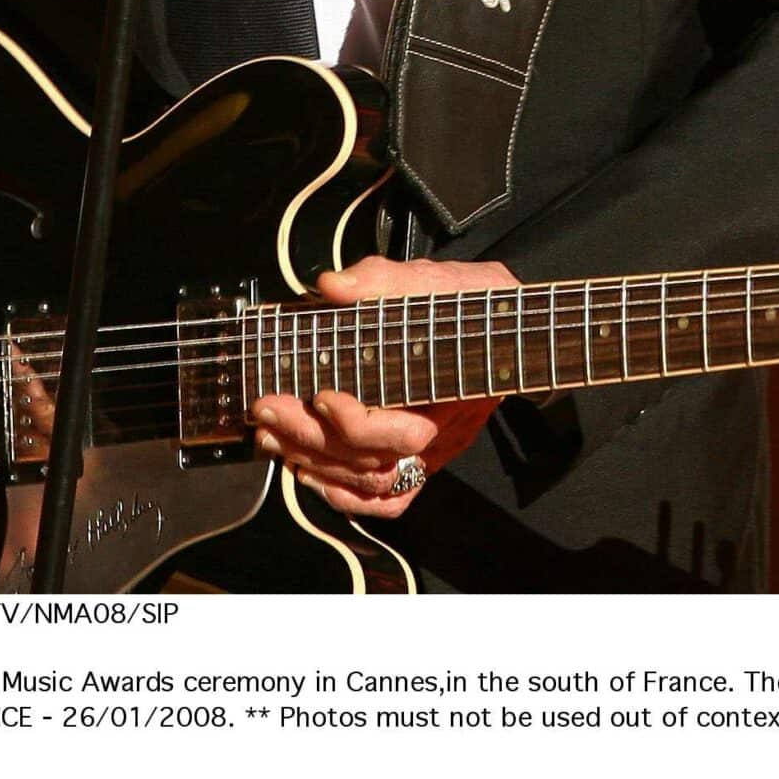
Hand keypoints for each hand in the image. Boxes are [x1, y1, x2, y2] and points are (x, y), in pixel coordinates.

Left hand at [250, 256, 520, 518]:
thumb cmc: (476, 304)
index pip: (400, 434)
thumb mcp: (437, 280)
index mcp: (451, 397)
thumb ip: (383, 280)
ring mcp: (430, 454)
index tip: (321, 395)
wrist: (511, 328)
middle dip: (312, 438)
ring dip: (313, 462)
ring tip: (270, 432)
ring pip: (369, 482)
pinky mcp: (419, 460)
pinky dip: (342, 494)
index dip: (355, 423)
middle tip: (267, 408)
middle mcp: (439, 435)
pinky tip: (306, 472)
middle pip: (373, 462)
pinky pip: (385, 498)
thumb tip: (331, 286)